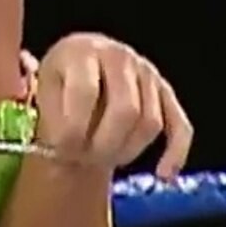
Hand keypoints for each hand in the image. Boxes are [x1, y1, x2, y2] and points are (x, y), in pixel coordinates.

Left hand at [33, 33, 192, 180]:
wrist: (82, 66)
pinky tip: (164, 175)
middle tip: (84, 160)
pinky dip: (175, 152)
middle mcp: (119, 56)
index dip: (73, 128)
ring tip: (101, 160)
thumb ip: (52, 114)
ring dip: (127, 151)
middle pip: (125, 109)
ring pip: (150, 122)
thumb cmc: (61, 82)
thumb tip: (62, 144)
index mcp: (83, 51)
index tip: (61, 150)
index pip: (85, 92)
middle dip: (103, 145)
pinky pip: (180, 125)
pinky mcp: (165, 91)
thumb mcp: (45, 89)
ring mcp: (146, 72)